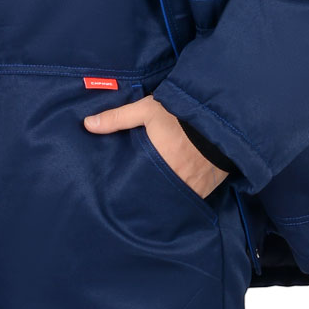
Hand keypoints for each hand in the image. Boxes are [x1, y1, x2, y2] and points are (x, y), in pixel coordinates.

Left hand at [82, 94, 228, 199]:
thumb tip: (87, 125)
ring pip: (175, 198)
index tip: (120, 196)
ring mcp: (195, 185)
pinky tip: (180, 190)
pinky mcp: (210, 185)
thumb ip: (118, 118)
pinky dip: (186, 194)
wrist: (222, 117)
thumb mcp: (147, 110)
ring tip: (157, 196)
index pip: (138, 187)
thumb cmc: (181, 113)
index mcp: (158, 163)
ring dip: (167, 196)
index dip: (130, 192)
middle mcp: (176, 179)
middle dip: (148, 196)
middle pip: (157, 195)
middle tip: (137, 198)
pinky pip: (194, 196)